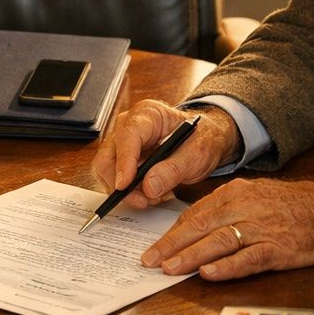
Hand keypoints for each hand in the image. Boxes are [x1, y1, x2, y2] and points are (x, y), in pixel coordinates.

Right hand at [92, 101, 240, 208]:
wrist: (205, 141)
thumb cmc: (201, 139)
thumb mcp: (196, 153)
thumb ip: (173, 169)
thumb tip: (149, 187)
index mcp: (148, 114)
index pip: (127, 136)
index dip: (124, 162)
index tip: (125, 185)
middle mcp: (129, 126)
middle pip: (108, 156)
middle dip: (122, 184)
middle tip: (143, 201)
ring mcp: (123, 143)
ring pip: (108, 171)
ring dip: (130, 191)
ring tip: (157, 195)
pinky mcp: (123, 159)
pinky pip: (117, 180)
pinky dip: (133, 192)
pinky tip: (154, 192)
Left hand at [142, 177, 313, 280]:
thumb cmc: (290, 205)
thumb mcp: (252, 197)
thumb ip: (223, 211)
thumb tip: (191, 229)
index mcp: (234, 194)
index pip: (194, 215)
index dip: (170, 233)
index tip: (152, 248)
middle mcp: (244, 208)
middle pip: (199, 227)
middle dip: (171, 246)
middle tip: (150, 261)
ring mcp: (261, 228)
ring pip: (218, 242)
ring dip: (191, 256)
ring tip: (170, 269)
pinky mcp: (278, 248)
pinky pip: (248, 258)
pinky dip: (227, 266)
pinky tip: (209, 274)